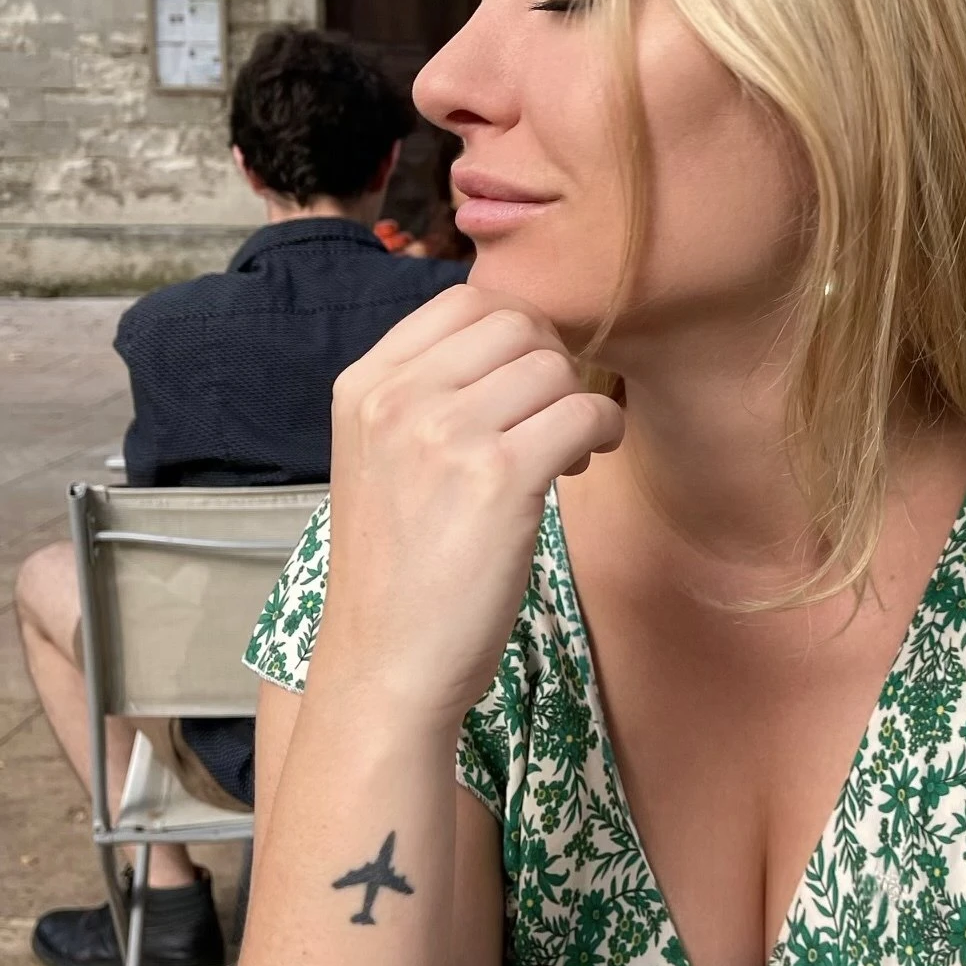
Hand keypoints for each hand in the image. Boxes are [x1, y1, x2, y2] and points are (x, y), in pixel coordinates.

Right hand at [313, 285, 623, 726]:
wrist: (385, 665)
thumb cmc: (397, 571)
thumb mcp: (380, 457)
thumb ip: (427, 394)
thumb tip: (519, 342)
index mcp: (363, 384)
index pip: (462, 300)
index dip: (515, 332)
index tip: (525, 382)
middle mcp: (397, 398)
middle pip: (515, 324)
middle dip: (550, 364)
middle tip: (549, 419)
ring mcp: (445, 433)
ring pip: (554, 368)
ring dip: (576, 403)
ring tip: (562, 454)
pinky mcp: (499, 478)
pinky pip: (583, 413)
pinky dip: (602, 431)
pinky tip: (583, 464)